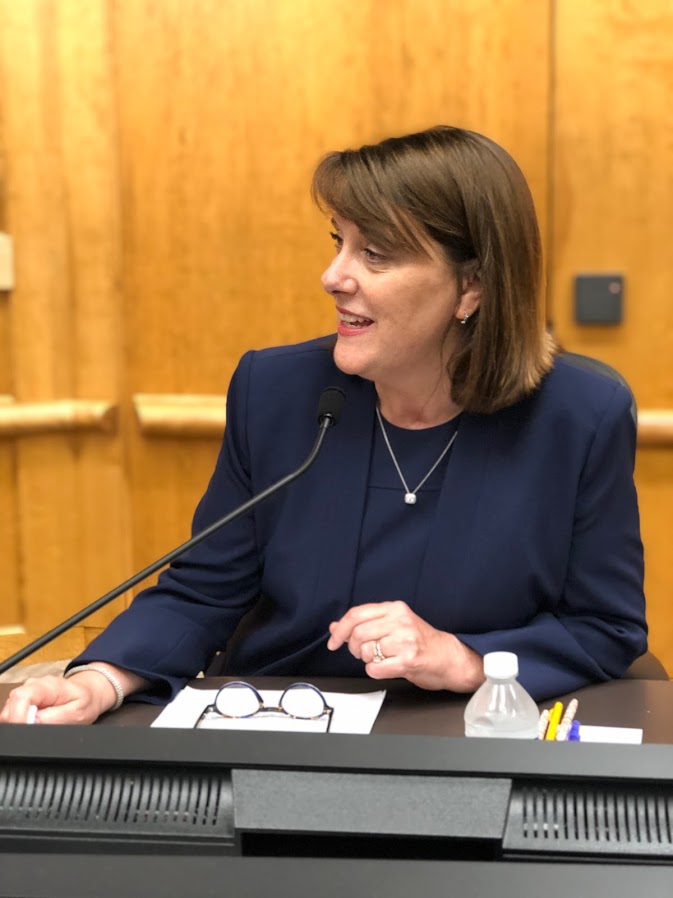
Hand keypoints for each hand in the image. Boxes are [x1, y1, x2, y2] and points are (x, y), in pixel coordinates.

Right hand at [0, 670, 119, 724]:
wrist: (88, 693)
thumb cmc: (84, 701)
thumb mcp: (76, 713)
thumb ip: (52, 719)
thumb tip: (31, 723)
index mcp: (46, 685)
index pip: (20, 697)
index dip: (18, 717)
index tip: (25, 729)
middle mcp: (33, 685)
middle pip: (11, 705)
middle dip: (18, 722)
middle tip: (36, 729)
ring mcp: (27, 691)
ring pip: (10, 710)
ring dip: (20, 722)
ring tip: (41, 724)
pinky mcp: (24, 699)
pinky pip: (14, 712)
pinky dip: (22, 721)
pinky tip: (35, 722)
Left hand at [327, 600, 484, 691]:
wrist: (449, 657)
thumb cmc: (421, 641)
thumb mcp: (394, 624)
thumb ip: (366, 623)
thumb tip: (335, 627)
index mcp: (395, 608)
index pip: (356, 614)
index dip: (340, 629)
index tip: (333, 641)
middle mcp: (400, 621)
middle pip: (358, 633)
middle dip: (353, 648)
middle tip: (361, 653)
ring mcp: (405, 640)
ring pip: (365, 651)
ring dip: (367, 660)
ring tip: (381, 658)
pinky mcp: (408, 660)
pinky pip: (375, 668)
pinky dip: (375, 671)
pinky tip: (386, 667)